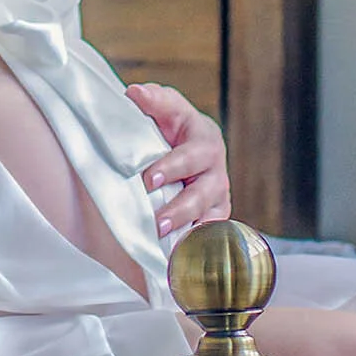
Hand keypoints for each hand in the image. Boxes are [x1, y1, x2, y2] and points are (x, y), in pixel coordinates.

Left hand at [127, 82, 231, 237]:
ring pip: (211, 218)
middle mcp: (216, 170)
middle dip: (181, 208)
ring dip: (191, 233)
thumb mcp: (164, 106)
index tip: (149, 180)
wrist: (184, 142)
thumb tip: (136, 94)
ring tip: (171, 248)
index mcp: (205, 139)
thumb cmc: (171, 123)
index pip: (191, 155)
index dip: (172, 167)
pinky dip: (199, 248)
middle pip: (205, 192)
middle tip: (158, 222)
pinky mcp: (215, 215)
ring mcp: (218, 195)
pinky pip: (213, 236)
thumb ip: (152, 100)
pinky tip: (181, 262)